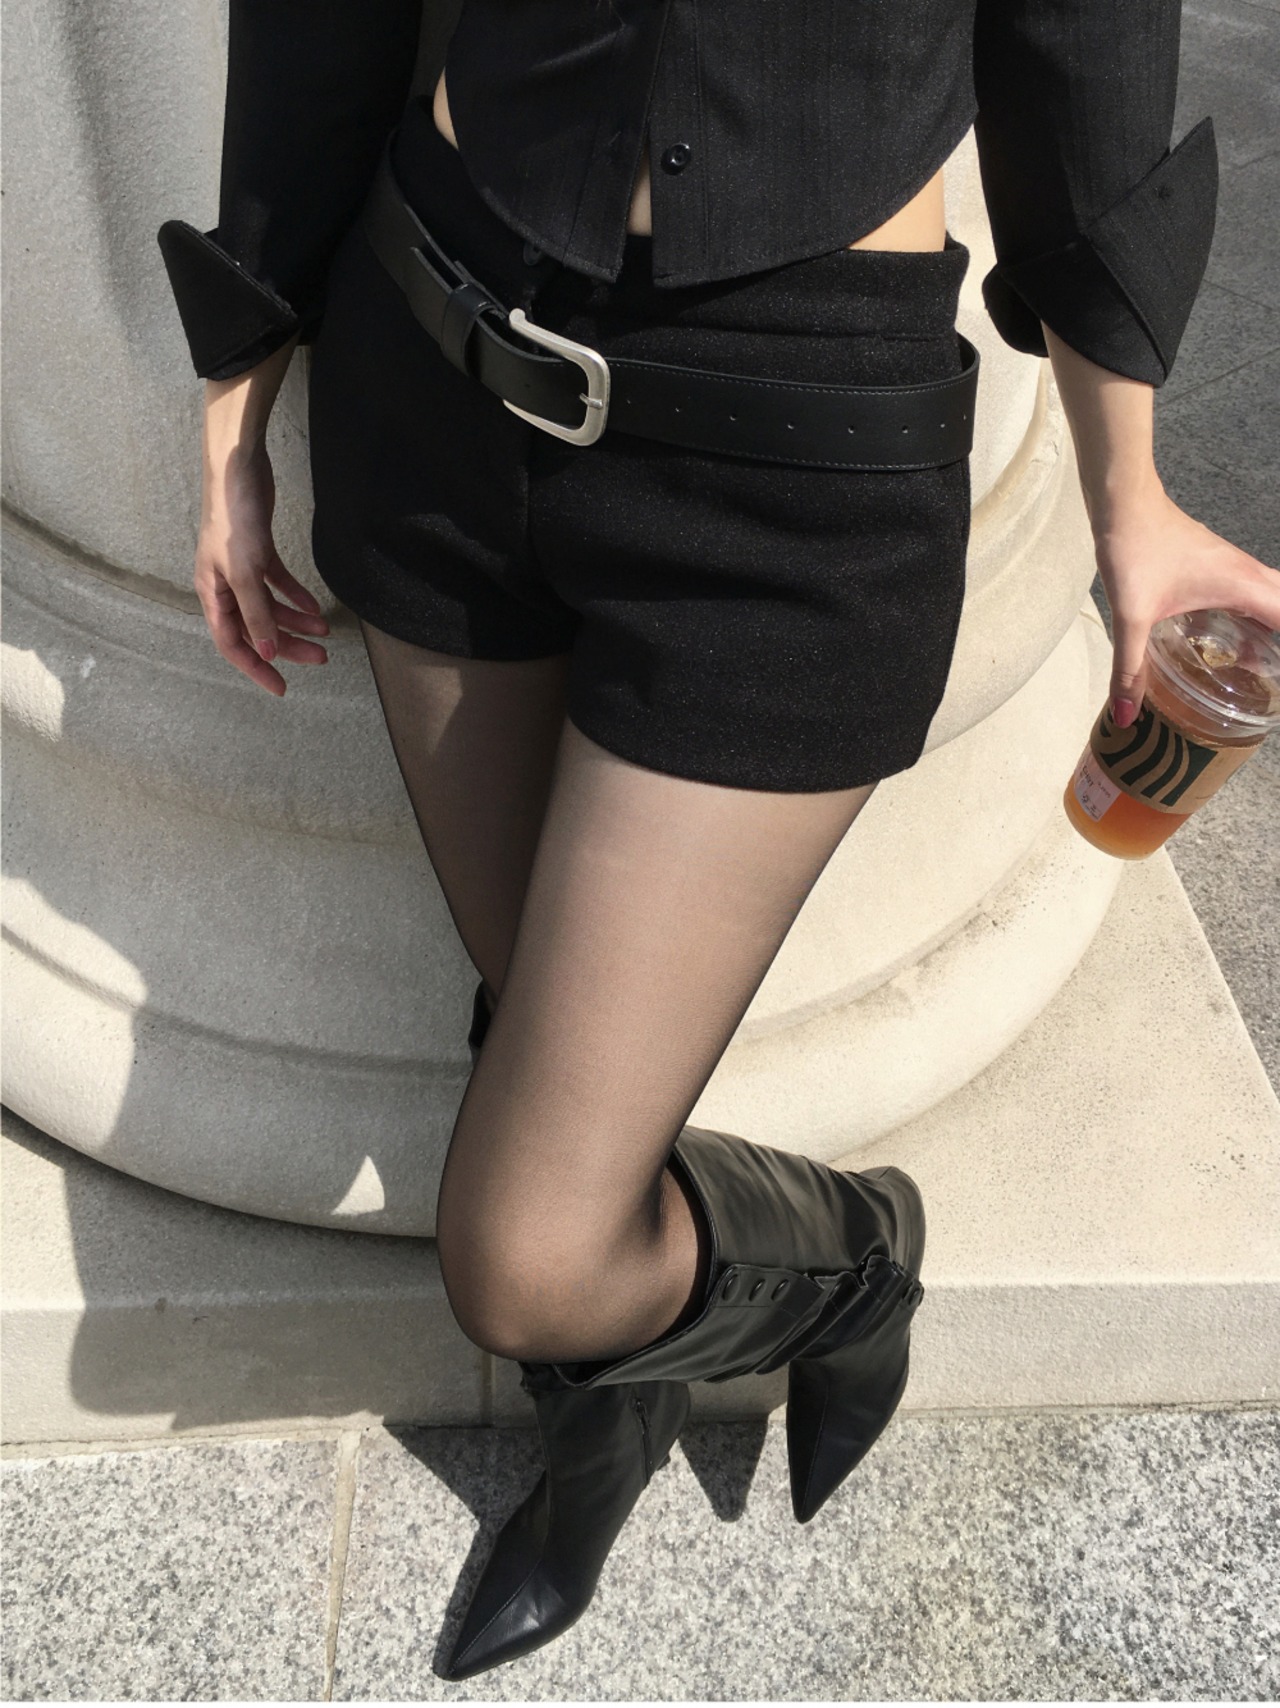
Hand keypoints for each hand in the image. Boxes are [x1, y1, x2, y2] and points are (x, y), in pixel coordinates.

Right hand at [196, 443, 329, 694]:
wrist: (239, 467)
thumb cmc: (234, 518)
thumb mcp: (246, 572)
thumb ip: (256, 614)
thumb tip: (267, 654)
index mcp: (212, 594)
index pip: (232, 644)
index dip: (256, 668)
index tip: (282, 688)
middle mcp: (224, 585)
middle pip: (257, 628)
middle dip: (287, 645)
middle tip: (320, 658)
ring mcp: (241, 568)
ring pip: (270, 607)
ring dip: (296, 620)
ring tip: (324, 631)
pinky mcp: (258, 550)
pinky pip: (277, 583)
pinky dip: (295, 595)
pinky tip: (314, 607)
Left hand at [1093, 484, 1279, 726]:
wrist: (1123, 501)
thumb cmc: (1135, 549)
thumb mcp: (1132, 617)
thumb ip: (1130, 670)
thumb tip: (1125, 715)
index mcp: (1242, 586)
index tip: (1274, 677)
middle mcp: (1247, 573)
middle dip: (1278, 641)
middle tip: (1266, 672)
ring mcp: (1234, 564)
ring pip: (1271, 594)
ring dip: (1269, 625)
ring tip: (1253, 662)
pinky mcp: (1216, 561)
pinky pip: (1251, 588)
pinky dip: (1252, 611)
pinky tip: (1225, 632)